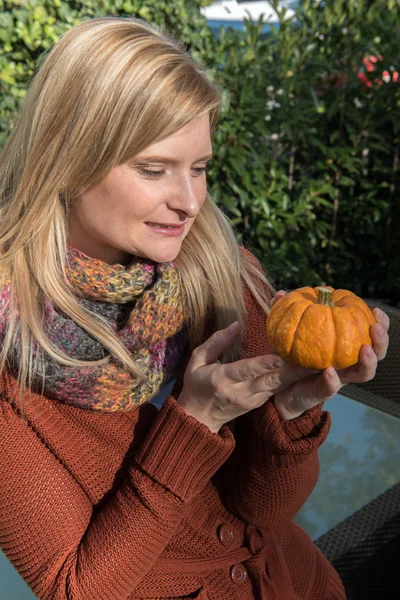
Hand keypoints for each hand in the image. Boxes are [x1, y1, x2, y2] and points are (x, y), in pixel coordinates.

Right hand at [177, 321, 316, 432]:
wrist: (199, 420)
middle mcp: (241, 392)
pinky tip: (305, 372)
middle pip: (271, 380)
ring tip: (317, 365)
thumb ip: (216, 342)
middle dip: (293, 371)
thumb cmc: (196, 385)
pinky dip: (291, 382)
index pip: (248, 370)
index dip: (267, 363)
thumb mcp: (196, 361)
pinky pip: (277, 391)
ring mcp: (252, 400)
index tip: (284, 355)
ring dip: (297, 377)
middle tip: (314, 361)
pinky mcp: (259, 404)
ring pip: (278, 387)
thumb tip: (236, 324)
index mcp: (223, 380)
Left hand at [270, 291, 389, 419]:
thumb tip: (280, 293)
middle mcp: (347, 362)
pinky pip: (331, 387)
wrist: (277, 385)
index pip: (369, 333)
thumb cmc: (287, 354)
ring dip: (368, 362)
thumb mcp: (286, 331)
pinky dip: (332, 380)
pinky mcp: (322, 391)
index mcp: (344, 345)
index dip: (379, 323)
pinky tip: (329, 370)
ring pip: (363, 374)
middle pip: (376, 354)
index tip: (376, 310)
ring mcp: (338, 378)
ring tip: (365, 350)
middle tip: (376, 328)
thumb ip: (283, 312)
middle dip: (381, 341)